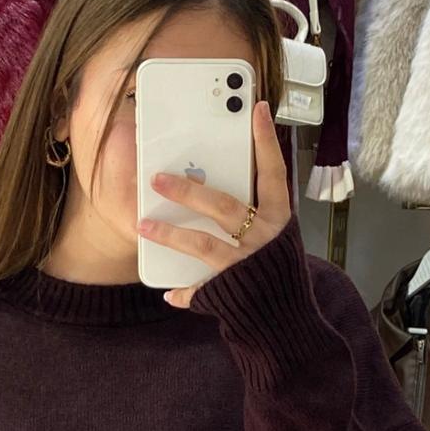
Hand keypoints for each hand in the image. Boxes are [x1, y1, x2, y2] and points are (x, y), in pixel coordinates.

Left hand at [136, 100, 291, 307]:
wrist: (286, 321)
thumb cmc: (274, 269)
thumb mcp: (274, 236)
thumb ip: (253, 212)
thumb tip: (212, 183)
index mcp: (279, 219)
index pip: (273, 173)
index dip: (266, 141)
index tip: (257, 109)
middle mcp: (264, 239)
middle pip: (223, 207)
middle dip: (188, 190)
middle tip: (157, 178)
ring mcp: (245, 266)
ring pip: (202, 245)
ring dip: (169, 233)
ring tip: (143, 224)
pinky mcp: (230, 292)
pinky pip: (199, 289)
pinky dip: (183, 292)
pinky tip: (168, 291)